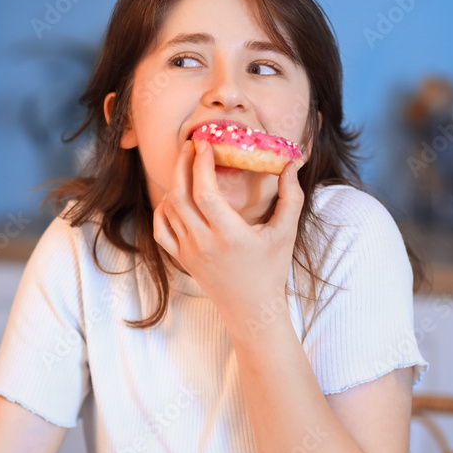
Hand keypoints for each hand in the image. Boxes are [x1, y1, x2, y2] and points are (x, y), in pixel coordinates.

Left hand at [153, 138, 304, 327]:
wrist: (251, 308)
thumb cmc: (271, 269)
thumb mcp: (286, 233)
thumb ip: (291, 197)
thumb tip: (290, 165)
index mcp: (230, 235)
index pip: (205, 193)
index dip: (201, 164)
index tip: (205, 143)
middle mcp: (204, 243)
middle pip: (181, 195)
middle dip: (183, 164)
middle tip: (193, 144)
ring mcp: (189, 252)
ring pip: (169, 209)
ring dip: (176, 182)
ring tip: (188, 165)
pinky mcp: (181, 259)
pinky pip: (162, 229)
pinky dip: (163, 209)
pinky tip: (174, 195)